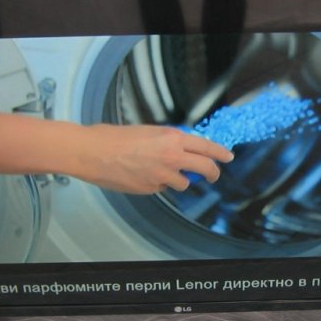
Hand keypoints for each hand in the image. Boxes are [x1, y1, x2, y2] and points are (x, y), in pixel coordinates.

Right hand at [72, 124, 233, 193]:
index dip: (220, 153)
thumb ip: (169, 140)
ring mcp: (162, 176)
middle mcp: (172, 157)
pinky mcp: (151, 188)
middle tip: (213, 175)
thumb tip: (182, 147)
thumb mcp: (149, 131)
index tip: (227, 156)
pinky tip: (142, 174)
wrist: (93, 153)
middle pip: (205, 169)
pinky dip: (158, 183)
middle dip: (213, 173)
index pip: (206, 147)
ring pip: (184, 183)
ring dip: (178, 179)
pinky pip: (162, 187)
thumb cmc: (115, 138)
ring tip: (158, 169)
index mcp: (172, 138)